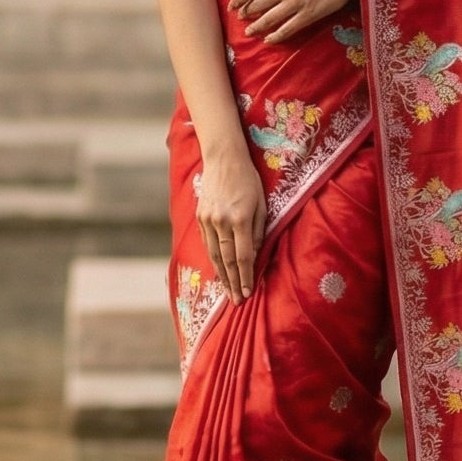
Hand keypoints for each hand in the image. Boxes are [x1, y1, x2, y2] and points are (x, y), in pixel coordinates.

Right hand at [196, 138, 266, 303]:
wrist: (223, 158)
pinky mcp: (200, 217)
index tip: (248, 293)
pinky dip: (212, 259)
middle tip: (237, 302)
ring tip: (228, 292)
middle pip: (226, 261)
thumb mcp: (261, 204)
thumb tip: (255, 255)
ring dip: (221, 276)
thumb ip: (258, 231)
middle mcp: (220, 222)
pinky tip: (218, 271)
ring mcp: (207, 220)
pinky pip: (207, 243)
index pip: (243, 256)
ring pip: (213, 255)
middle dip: (233, 283)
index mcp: (239, 219)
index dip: (246, 277)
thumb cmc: (249, 180)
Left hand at [233, 0, 359, 43]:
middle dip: (247, 14)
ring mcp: (295, 2)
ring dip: (257, 27)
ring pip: (268, 19)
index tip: (232, 7)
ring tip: (250, 32)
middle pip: (257, 5)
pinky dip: (275, 36)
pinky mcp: (307, 15)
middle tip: (241, 19)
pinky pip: (286, 29)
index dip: (238, 0)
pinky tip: (269, 40)